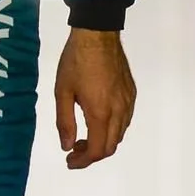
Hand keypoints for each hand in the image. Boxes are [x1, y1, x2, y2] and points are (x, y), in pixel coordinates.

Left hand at [54, 28, 135, 168]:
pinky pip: (125, 119)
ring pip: (120, 134)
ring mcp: (128, 101)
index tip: (70, 161)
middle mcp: (119, 111)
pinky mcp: (131, 92)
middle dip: (92, 154)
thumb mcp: (62, 91)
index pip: (97, 150)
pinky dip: (112, 128)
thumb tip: (67, 145)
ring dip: (103, 142)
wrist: (97, 34)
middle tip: (74, 149)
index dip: (83, 161)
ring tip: (84, 136)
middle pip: (111, 146)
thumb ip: (64, 122)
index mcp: (100, 112)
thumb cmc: (76, 61)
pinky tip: (98, 120)